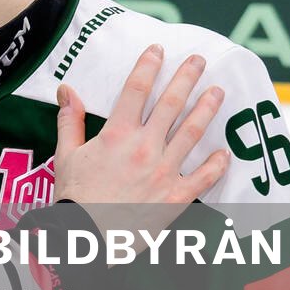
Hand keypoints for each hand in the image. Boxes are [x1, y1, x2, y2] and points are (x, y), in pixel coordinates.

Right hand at [52, 46, 228, 214]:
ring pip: (191, 133)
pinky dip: (216, 164)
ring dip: (206, 109)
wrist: (86, 238)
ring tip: (218, 92)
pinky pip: (203, 178)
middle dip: (187, 78)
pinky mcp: (175, 197)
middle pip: (171, 104)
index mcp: (116, 134)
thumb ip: (70, 121)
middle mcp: (144, 147)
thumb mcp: (65, 156)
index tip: (158, 50)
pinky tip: (224, 152)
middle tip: (199, 60)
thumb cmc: (74, 198)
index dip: (148, 66)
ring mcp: (163, 171)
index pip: (136, 90)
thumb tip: (67, 90)